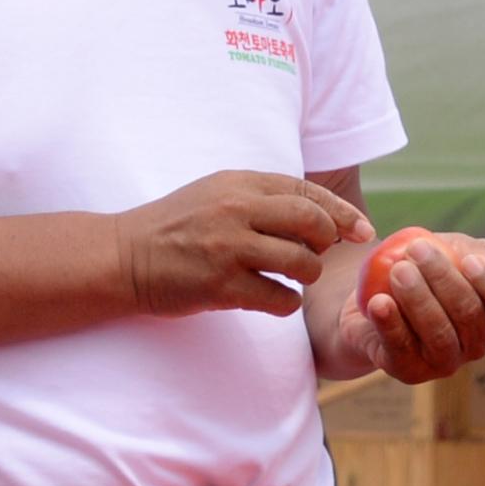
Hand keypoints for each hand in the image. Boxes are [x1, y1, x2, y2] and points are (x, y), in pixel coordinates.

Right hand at [117, 173, 373, 319]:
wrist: (122, 256)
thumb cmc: (176, 227)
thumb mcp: (216, 194)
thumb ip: (261, 197)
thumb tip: (320, 214)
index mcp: (239, 183)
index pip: (306, 191)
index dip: (342, 213)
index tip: (362, 230)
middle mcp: (236, 210)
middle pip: (312, 222)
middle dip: (327, 242)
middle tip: (320, 255)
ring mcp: (228, 248)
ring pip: (301, 263)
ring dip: (307, 275)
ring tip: (291, 277)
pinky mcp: (220, 285)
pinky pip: (279, 298)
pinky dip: (286, 302)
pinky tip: (274, 299)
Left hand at [337, 231, 484, 383]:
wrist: (372, 297)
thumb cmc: (423, 271)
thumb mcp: (452, 251)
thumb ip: (475, 251)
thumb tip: (484, 262)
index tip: (468, 261)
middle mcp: (476, 343)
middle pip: (469, 314)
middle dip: (443, 278)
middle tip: (417, 249)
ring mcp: (444, 361)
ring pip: (439, 334)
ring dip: (418, 299)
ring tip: (398, 270)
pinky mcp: (410, 371)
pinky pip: (402, 348)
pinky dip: (390, 323)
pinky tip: (379, 302)